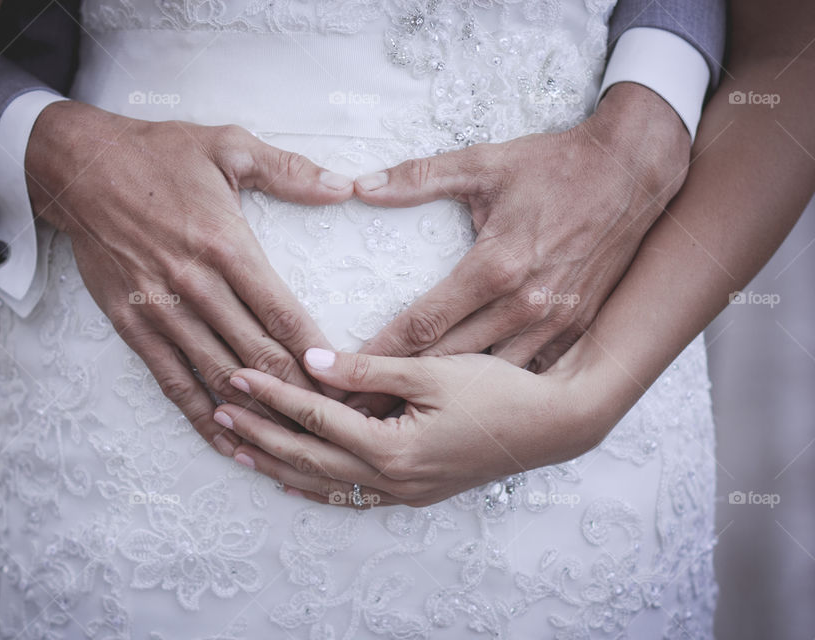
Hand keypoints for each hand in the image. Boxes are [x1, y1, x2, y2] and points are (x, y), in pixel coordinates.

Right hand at [25, 101, 354, 455]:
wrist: (79, 167)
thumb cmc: (158, 155)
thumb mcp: (228, 145)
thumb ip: (290, 171)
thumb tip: (344, 186)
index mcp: (227, 244)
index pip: (283, 314)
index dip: (317, 354)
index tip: (345, 381)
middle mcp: (195, 284)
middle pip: (258, 354)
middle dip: (299, 393)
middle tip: (333, 422)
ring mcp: (161, 310)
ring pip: (218, 376)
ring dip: (257, 413)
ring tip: (293, 441)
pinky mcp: (132, 325)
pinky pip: (172, 382)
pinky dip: (202, 417)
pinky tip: (229, 441)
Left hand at [212, 348, 601, 507]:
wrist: (553, 426)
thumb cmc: (499, 392)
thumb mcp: (433, 371)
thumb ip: (368, 370)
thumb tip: (312, 360)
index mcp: (392, 448)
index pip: (315, 418)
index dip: (273, 396)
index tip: (238, 376)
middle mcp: (391, 480)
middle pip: (307, 458)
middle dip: (259, 435)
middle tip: (218, 414)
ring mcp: (402, 493)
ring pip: (323, 484)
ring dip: (277, 465)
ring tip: (237, 449)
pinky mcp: (413, 493)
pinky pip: (349, 496)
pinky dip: (314, 486)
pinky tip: (293, 479)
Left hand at [348, 83, 689, 414]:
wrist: (635, 173)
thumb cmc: (558, 166)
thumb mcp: (485, 163)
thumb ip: (419, 178)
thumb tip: (360, 186)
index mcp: (495, 266)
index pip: (423, 323)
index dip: (380, 352)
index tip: (344, 374)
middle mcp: (524, 305)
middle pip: (448, 362)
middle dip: (401, 390)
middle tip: (358, 412)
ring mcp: (553, 323)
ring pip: (485, 376)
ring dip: (444, 401)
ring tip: (400, 424)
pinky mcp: (574, 330)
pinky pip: (525, 372)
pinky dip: (492, 391)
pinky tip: (464, 409)